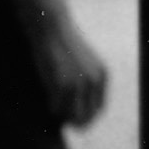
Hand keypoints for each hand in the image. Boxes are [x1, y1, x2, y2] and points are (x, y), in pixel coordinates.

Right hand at [38, 7, 110, 130]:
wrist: (52, 26)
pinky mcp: (63, 84)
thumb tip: (77, 107)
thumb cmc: (61, 43)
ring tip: (52, 109)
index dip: (86, 118)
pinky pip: (56, 108)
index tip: (73, 120)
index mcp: (102, 76)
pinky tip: (46, 102)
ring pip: (72, 116)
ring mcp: (80, 83)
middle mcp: (95, 81)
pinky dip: (50, 110)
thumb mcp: (81, 63)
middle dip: (75, 123)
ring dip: (61, 117)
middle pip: (88, 117)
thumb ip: (85, 82)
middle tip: (62, 122)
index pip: (99, 109)